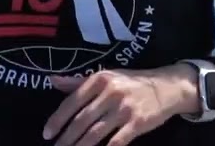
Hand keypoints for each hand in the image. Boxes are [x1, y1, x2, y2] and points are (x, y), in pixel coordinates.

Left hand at [42, 65, 196, 145]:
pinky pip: (116, 142)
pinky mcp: (137, 123)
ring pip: (95, 133)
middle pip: (81, 120)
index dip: (58, 119)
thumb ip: (78, 81)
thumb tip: (51, 80)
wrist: (167, 87)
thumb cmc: (131, 82)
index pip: (72, 101)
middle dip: (66, 138)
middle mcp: (110, 93)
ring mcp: (124, 109)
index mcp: (99, 79)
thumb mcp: (106, 76)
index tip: (47, 133)